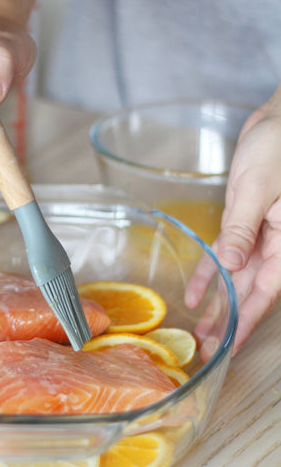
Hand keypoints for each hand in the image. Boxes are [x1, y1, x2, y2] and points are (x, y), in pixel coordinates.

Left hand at [187, 90, 280, 354]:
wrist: (280, 119)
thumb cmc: (280, 146)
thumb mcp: (260, 188)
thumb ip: (244, 229)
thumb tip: (233, 267)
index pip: (267, 290)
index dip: (248, 320)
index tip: (231, 346)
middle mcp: (276, 243)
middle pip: (251, 289)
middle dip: (230, 319)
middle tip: (207, 347)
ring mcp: (259, 233)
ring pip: (237, 276)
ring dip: (218, 301)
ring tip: (199, 330)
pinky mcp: (244, 220)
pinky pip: (227, 251)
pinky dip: (210, 270)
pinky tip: (194, 292)